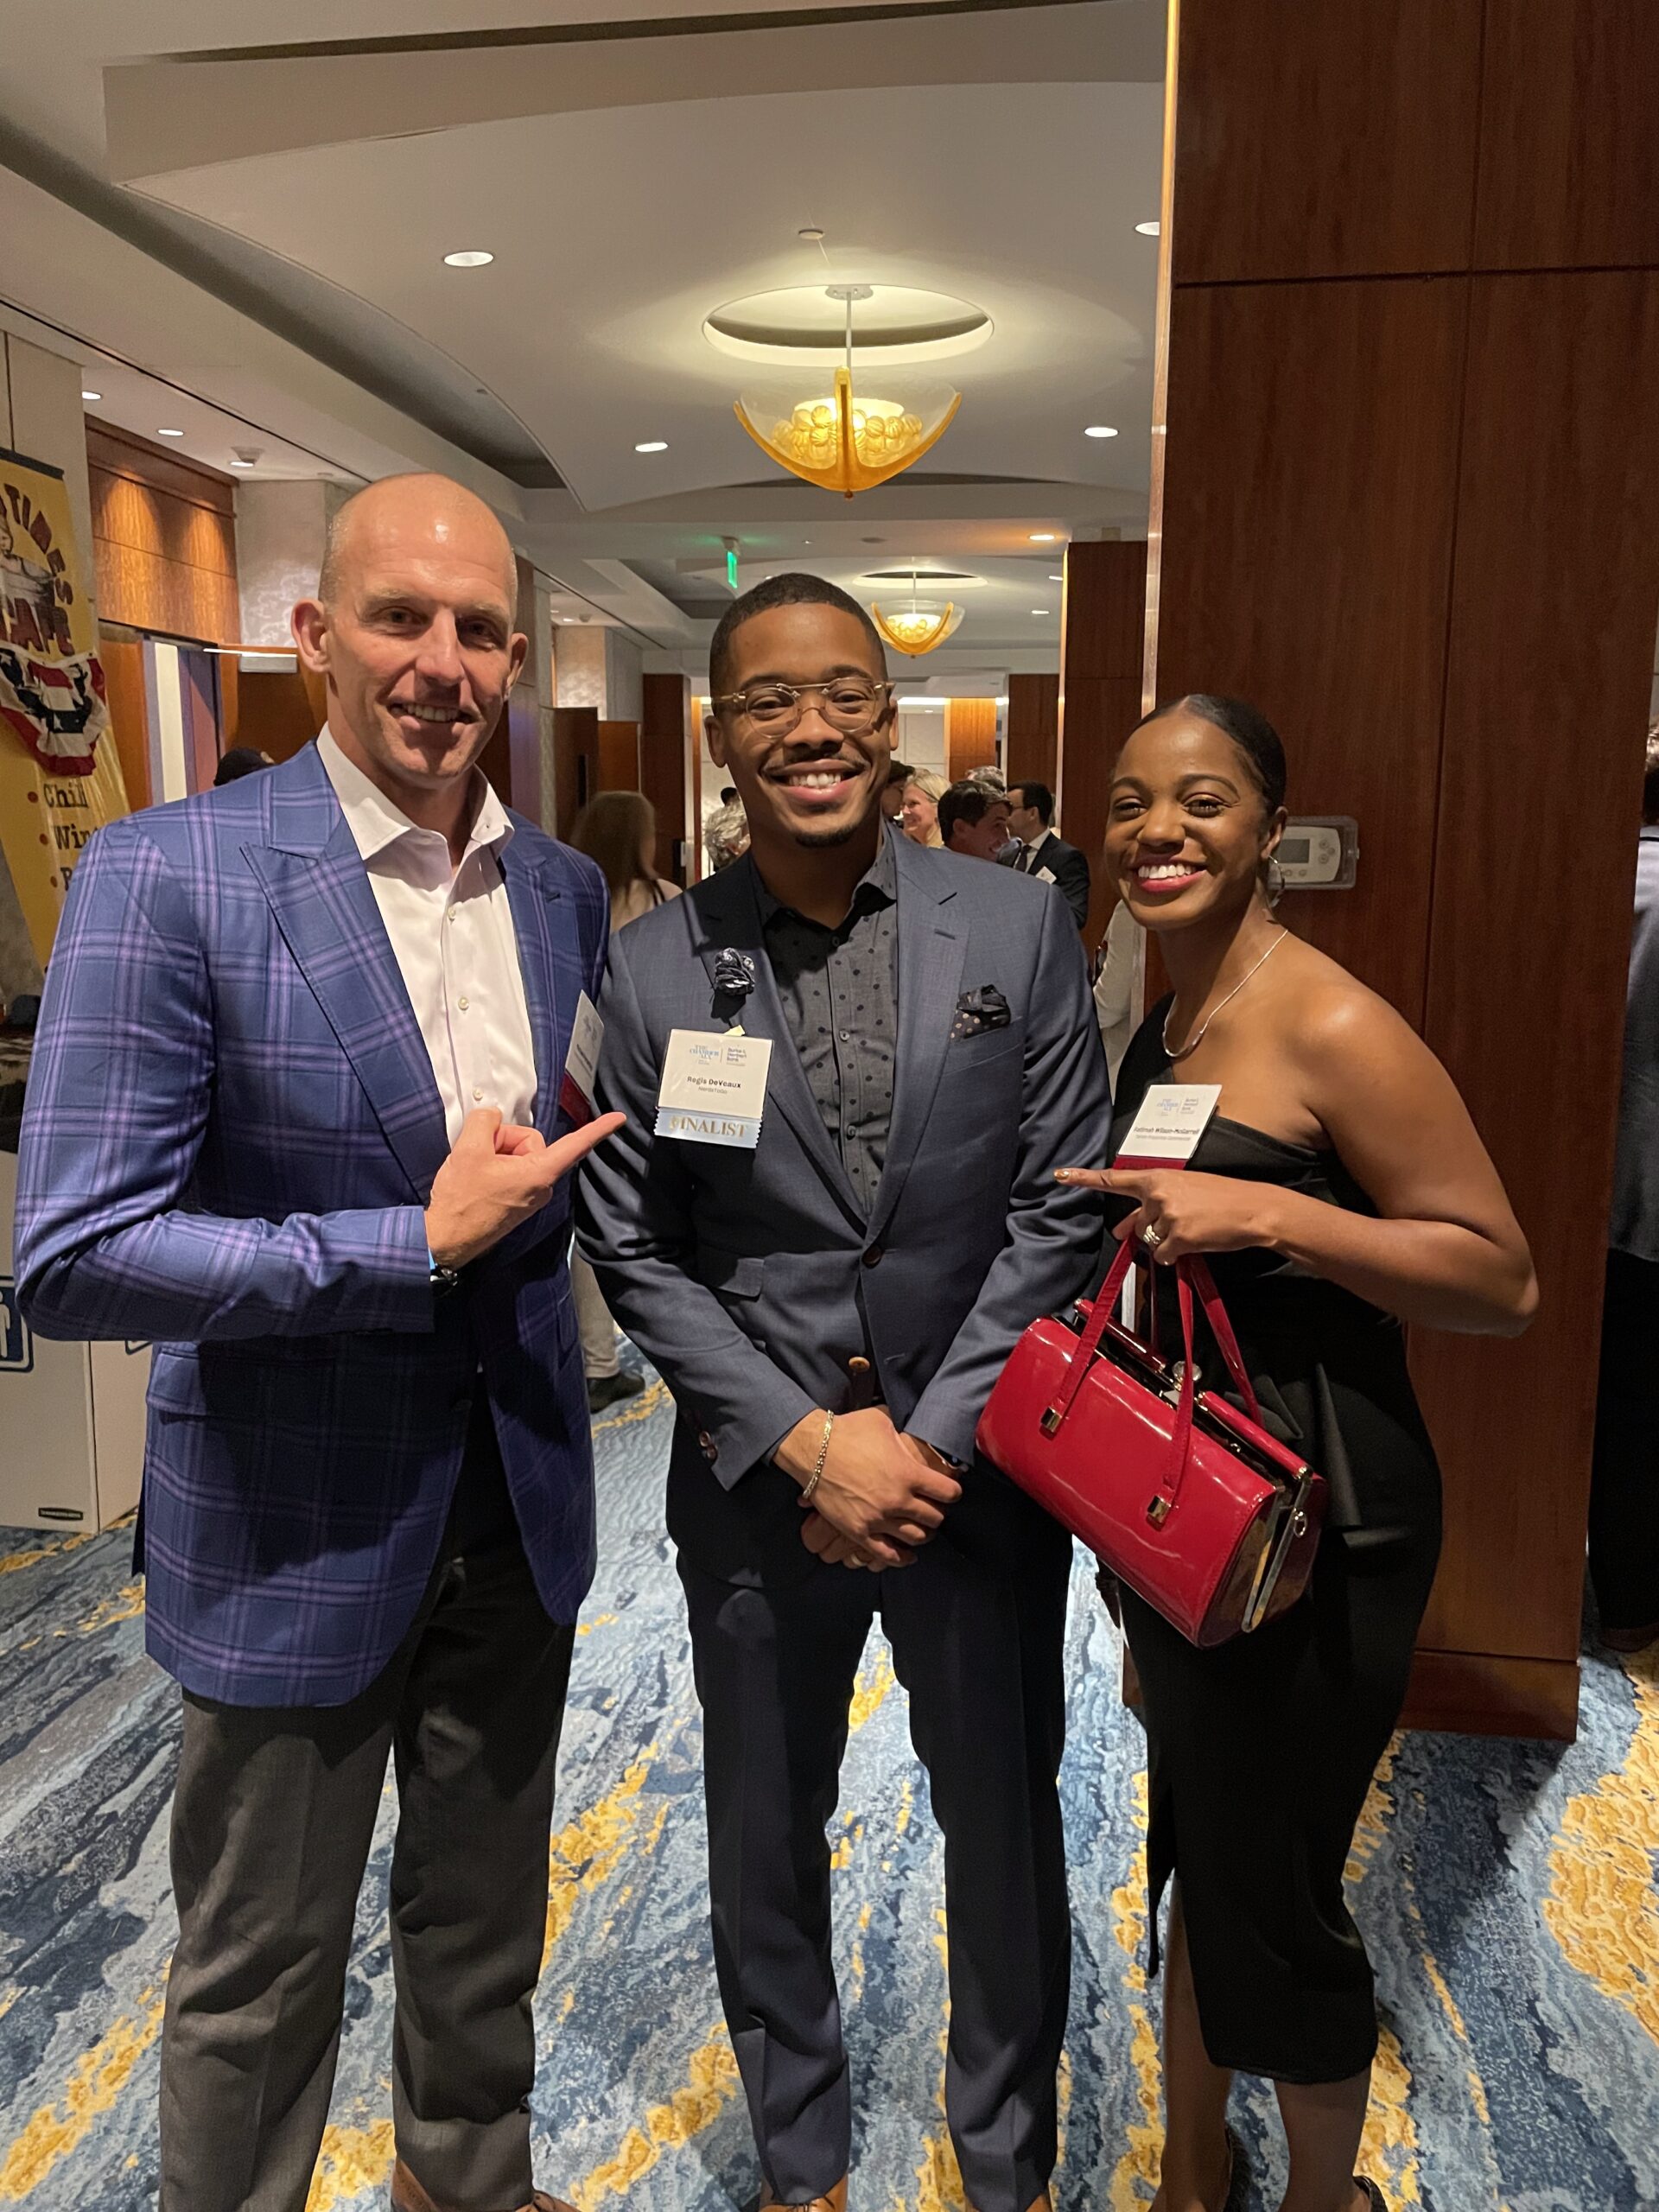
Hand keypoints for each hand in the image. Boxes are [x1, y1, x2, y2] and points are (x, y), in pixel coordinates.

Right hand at [424, 1106, 624, 1269]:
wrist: (446, 1239)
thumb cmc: (461, 1201)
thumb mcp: (467, 1149)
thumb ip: (484, 1121)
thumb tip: (492, 1117)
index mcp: (538, 1174)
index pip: (575, 1145)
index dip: (598, 1129)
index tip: (619, 1119)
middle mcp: (541, 1187)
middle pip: (530, 1142)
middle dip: (504, 1141)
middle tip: (480, 1154)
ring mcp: (531, 1196)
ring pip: (519, 1155)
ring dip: (496, 1154)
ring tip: (476, 1171)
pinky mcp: (519, 1202)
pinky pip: (513, 1171)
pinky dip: (495, 1167)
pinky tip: (477, 1178)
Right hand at [776, 1406, 960, 1568]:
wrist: (813, 1449)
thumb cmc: (849, 1431)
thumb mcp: (883, 1422)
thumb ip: (904, 1436)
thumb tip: (914, 1438)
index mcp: (908, 1473)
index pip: (948, 1493)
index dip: (953, 1492)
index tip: (950, 1491)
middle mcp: (898, 1500)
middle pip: (934, 1518)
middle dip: (939, 1513)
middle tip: (935, 1509)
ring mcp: (878, 1519)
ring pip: (916, 1538)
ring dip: (924, 1534)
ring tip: (922, 1528)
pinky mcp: (859, 1532)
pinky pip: (887, 1554)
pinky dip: (902, 1558)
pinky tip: (908, 1555)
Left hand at [1054, 1165, 1278, 1263]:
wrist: (1253, 1209)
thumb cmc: (1221, 1198)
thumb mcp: (1184, 1193)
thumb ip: (1150, 1208)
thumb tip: (1121, 1230)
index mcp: (1158, 1177)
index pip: (1115, 1179)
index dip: (1085, 1179)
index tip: (1060, 1175)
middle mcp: (1158, 1194)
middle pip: (1138, 1224)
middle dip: (1152, 1229)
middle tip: (1183, 1222)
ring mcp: (1167, 1216)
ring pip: (1151, 1242)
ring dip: (1169, 1242)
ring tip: (1197, 1228)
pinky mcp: (1178, 1236)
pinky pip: (1164, 1256)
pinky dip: (1177, 1255)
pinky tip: (1197, 1241)